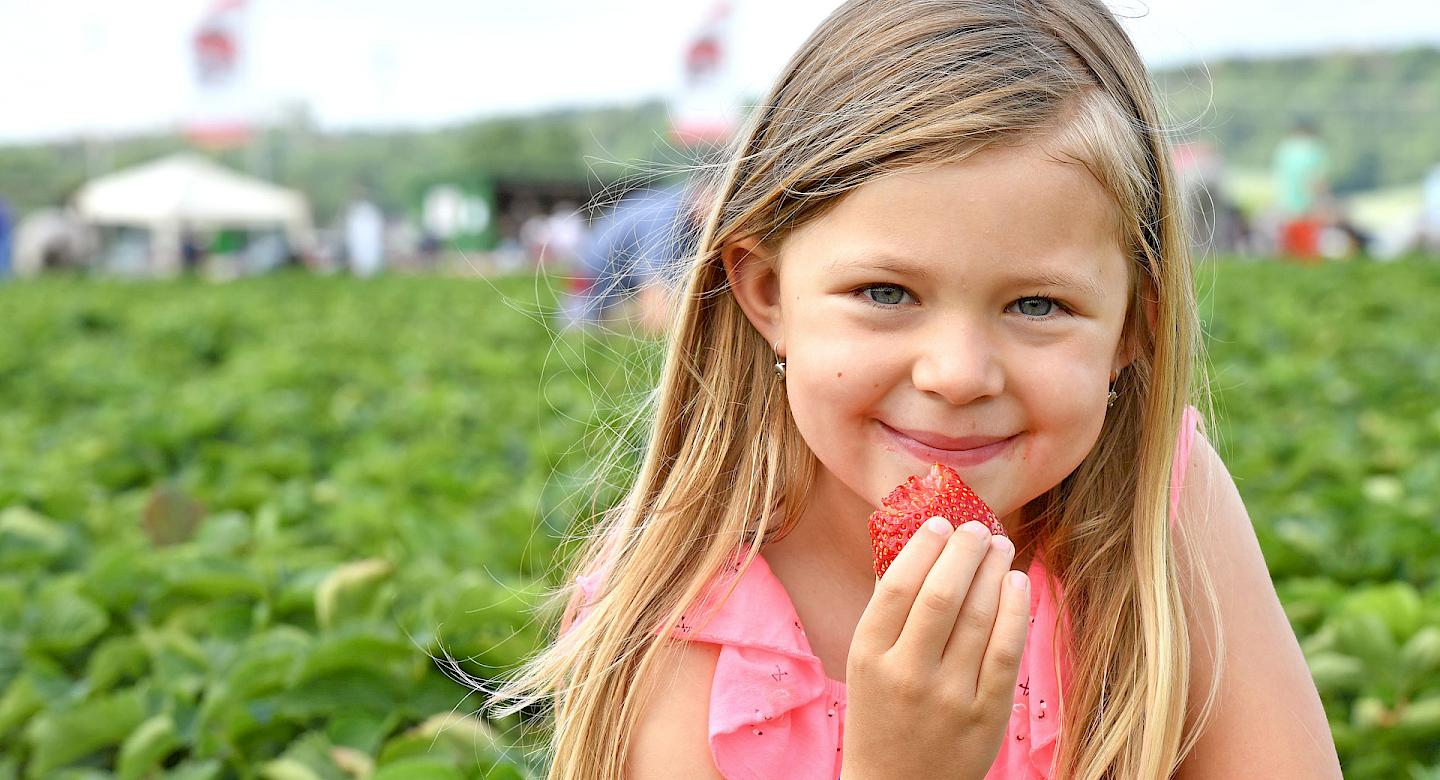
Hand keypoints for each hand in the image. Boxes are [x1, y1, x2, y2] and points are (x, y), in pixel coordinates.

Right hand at [840, 517, 1030, 779]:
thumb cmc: (882, 716)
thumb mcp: (867, 665)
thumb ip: (889, 612)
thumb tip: (918, 547)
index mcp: (869, 656)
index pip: (899, 586)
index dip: (924, 547)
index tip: (941, 523)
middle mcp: (907, 674)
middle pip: (942, 595)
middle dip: (965, 551)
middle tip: (978, 528)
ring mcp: (949, 697)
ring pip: (979, 618)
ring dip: (994, 573)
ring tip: (1001, 548)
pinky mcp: (985, 716)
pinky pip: (1006, 652)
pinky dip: (1015, 611)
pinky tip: (1018, 584)